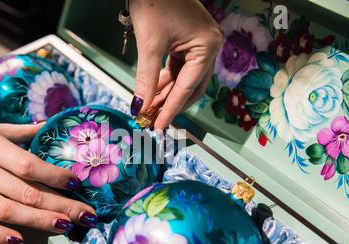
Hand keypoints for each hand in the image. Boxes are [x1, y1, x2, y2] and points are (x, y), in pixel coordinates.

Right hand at [0, 120, 96, 243]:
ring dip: (40, 221)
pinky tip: (19, 241)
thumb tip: (47, 124)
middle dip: (61, 205)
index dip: (56, 176)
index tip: (77, 182)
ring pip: (9, 210)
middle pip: (28, 192)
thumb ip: (19, 130)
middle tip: (86, 214)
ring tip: (65, 225)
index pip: (30, 165)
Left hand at [129, 0, 222, 130]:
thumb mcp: (149, 45)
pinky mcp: (189, 42)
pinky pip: (179, 68)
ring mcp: (200, 45)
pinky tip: (153, 93)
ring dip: (166, 94)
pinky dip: (165, 81)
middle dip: (170, 104)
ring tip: (149, 109)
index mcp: (207, 47)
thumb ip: (146, 80)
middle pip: (190, 87)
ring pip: (184, 79)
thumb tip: (140, 107)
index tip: (158, 126)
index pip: (187, 87)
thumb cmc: (154, 2)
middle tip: (152, 120)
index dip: (171, 109)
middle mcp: (209, 47)